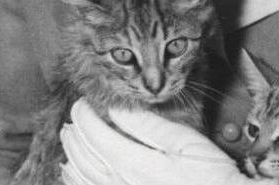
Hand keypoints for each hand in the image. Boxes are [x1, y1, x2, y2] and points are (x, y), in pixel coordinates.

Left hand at [59, 100, 278, 184]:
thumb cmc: (209, 175)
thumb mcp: (183, 142)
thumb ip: (148, 125)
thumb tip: (121, 109)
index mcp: (133, 164)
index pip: (96, 135)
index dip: (85, 116)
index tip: (83, 102)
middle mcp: (120, 184)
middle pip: (85, 156)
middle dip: (76, 133)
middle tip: (74, 116)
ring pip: (84, 177)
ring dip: (72, 155)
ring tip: (68, 139)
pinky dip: (77, 180)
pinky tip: (74, 173)